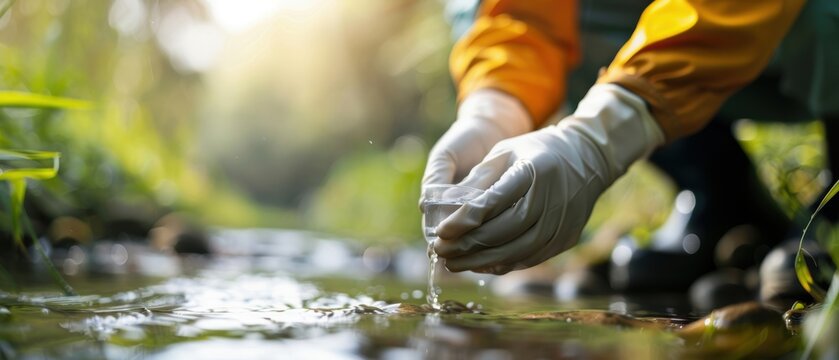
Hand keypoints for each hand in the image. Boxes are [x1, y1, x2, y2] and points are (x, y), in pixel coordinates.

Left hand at [434, 84, 664, 273]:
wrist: (588, 158)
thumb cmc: (537, 151)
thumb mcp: (506, 151)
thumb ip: (479, 178)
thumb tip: (446, 207)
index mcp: (533, 172)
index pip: (492, 203)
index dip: (464, 221)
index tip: (440, 232)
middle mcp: (550, 200)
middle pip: (502, 232)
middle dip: (467, 245)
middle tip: (440, 251)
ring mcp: (561, 223)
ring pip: (515, 251)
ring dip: (480, 261)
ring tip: (453, 264)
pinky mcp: (566, 238)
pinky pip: (529, 258)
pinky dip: (502, 264)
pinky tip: (480, 264)